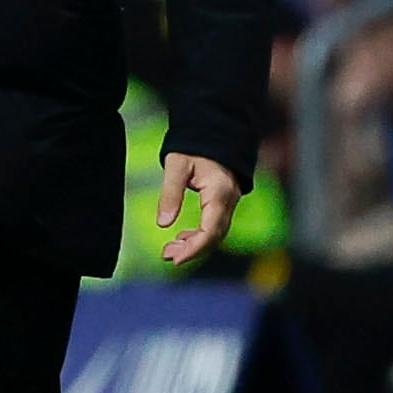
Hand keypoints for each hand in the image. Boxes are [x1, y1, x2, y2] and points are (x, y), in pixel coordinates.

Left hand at [156, 152, 242, 267]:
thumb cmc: (195, 146)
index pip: (210, 230)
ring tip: (168, 250)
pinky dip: (199, 236)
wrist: (215, 132)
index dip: (194, 248)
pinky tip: (181, 239)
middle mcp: (229, 201)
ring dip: (194, 245)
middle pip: (215, 237)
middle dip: (192, 251)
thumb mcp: (176, 166)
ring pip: (215, 233)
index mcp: (219, 193)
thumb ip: (170, 194)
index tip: (175, 259)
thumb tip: (162, 224)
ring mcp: (229, 203)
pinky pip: (214, 226)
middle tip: (166, 256)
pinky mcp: (225, 203)